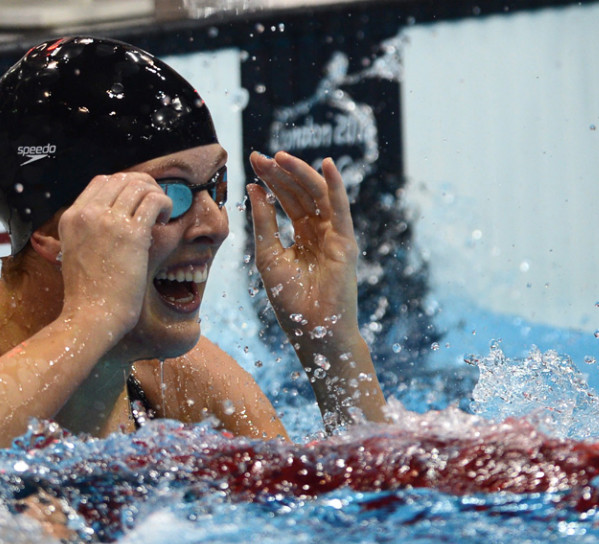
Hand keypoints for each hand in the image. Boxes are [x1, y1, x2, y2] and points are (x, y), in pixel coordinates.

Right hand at [57, 172, 172, 334]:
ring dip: (156, 195)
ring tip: (160, 215)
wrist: (91, 316)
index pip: (101, 181)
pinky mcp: (131, 233)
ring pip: (140, 186)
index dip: (124, 185)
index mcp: (71, 218)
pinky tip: (164, 220)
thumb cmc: (87, 294)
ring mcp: (108, 221)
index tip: (136, 200)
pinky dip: (165, 204)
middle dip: (143, 186)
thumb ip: (86, 234)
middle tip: (154, 204)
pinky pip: (154, 201)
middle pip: (122, 179)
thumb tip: (113, 220)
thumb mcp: (73, 254)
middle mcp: (87, 214)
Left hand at [248, 151, 386, 425]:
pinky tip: (326, 166)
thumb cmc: (290, 301)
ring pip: (317, 196)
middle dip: (281, 174)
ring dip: (301, 174)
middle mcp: (319, 232)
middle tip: (261, 156)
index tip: (252, 161)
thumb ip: (263, 223)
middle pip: (300, 194)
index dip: (270, 180)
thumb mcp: (268, 256)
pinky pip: (340, 210)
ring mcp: (334, 236)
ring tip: (281, 157)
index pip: (285, 200)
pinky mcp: (345, 243)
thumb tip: (253, 189)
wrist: (313, 331)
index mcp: (301, 236)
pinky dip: (335, 187)